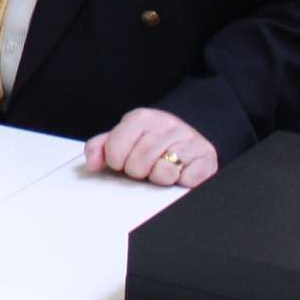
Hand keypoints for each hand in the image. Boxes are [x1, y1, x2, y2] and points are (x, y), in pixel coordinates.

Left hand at [84, 107, 217, 187]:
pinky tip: (180, 172)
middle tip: (144, 166)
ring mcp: (189, 140)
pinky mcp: (207, 158)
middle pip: (137, 164)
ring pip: (163, 173)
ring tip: (161, 168)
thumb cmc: (151, 139)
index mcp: (141, 118)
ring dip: (159, 178)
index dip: (115, 162)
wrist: (189, 134)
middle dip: (137, 171)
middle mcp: (167, 125)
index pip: (114, 150)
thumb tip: (93, 164)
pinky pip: (187, 180)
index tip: (122, 160)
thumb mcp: (123, 137)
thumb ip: (100, 147)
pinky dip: (182, 182)